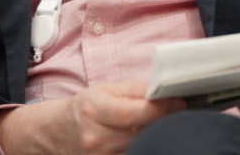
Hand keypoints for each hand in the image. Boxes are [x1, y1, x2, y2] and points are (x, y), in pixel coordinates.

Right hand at [0, 79, 185, 154]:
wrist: (59, 132)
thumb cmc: (86, 107)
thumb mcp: (107, 90)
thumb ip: (137, 91)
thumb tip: (166, 92)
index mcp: (94, 109)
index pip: (132, 113)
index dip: (160, 109)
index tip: (180, 103)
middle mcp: (95, 137)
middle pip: (140, 134)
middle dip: (162, 123)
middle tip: (178, 114)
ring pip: (139, 148)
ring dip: (156, 137)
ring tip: (164, 126)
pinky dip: (145, 148)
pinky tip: (151, 139)